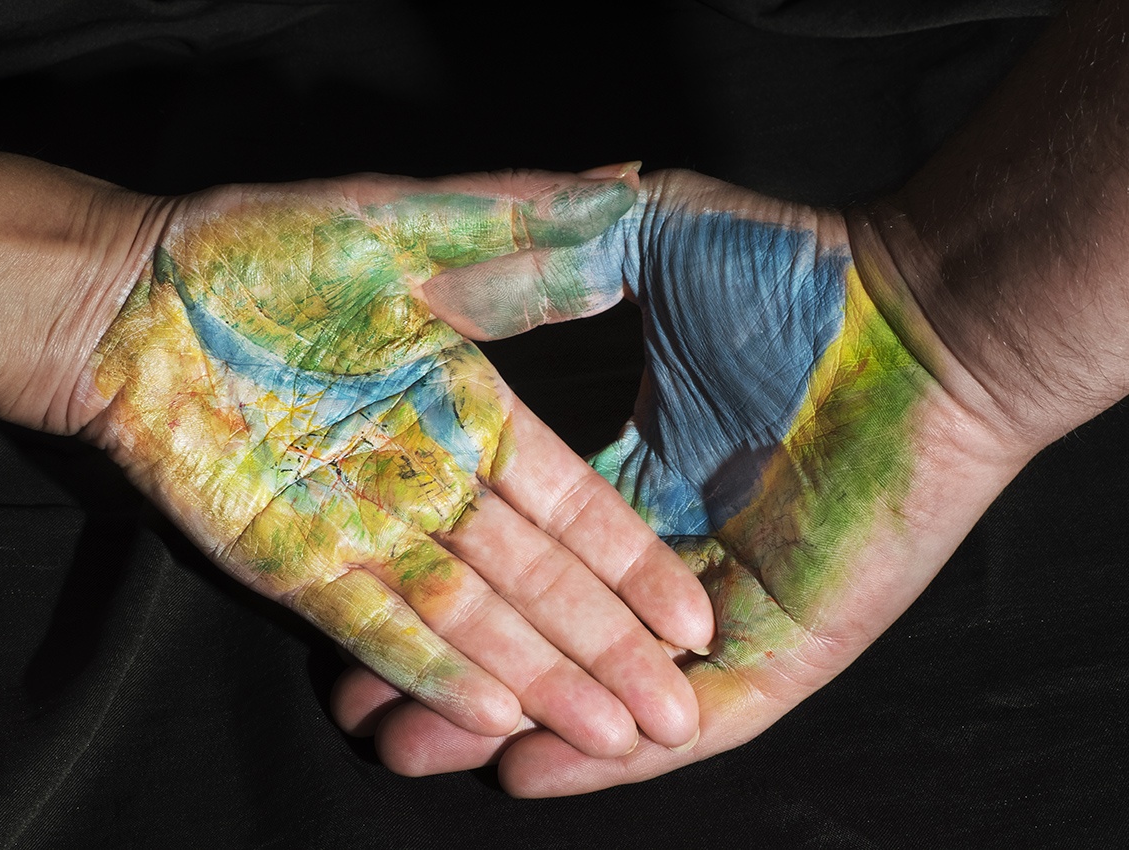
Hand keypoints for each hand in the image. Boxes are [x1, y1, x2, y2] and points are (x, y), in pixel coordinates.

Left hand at [68, 167, 714, 754]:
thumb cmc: (267, 251)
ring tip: (608, 734)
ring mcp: (363, 527)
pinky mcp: (291, 561)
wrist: (138, 297)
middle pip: (534, 575)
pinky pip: (371, 624)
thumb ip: (512, 226)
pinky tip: (492, 714)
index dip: (631, 557)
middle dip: (606, 642)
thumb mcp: (406, 227)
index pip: (571, 497)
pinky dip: (428, 670)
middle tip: (671, 712)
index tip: (690, 614)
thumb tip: (623, 183)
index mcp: (468, 409)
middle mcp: (430, 479)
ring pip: (467, 615)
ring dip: (537, 676)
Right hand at [333, 170, 1025, 790]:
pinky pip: (702, 719)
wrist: (923, 315)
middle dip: (456, 673)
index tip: (370, 591)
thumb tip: (456, 265)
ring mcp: (734, 604)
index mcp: (641, 471)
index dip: (449, 581)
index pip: (526, 549)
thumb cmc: (792, 274)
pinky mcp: (792, 646)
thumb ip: (554, 262)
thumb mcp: (641, 243)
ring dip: (511, 724)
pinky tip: (529, 770)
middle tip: (362, 712)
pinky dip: (616, 755)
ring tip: (407, 751)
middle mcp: (677, 550)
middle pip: (550, 632)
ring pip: (609, 689)